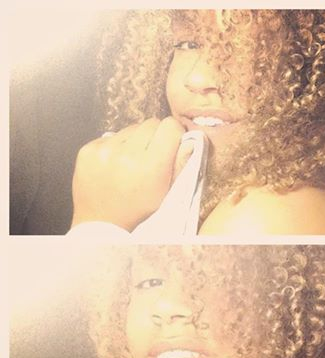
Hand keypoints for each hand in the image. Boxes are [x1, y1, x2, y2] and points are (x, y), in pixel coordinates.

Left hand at [71, 117, 186, 231]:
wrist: (100, 223)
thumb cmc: (138, 210)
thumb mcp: (166, 192)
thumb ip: (180, 164)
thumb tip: (191, 140)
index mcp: (151, 165)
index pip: (169, 126)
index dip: (174, 134)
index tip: (172, 144)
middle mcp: (127, 154)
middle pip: (150, 124)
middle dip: (155, 136)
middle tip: (151, 156)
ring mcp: (105, 150)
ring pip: (130, 128)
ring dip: (134, 141)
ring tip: (131, 163)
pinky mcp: (88, 149)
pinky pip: (110, 136)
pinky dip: (115, 147)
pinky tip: (115, 165)